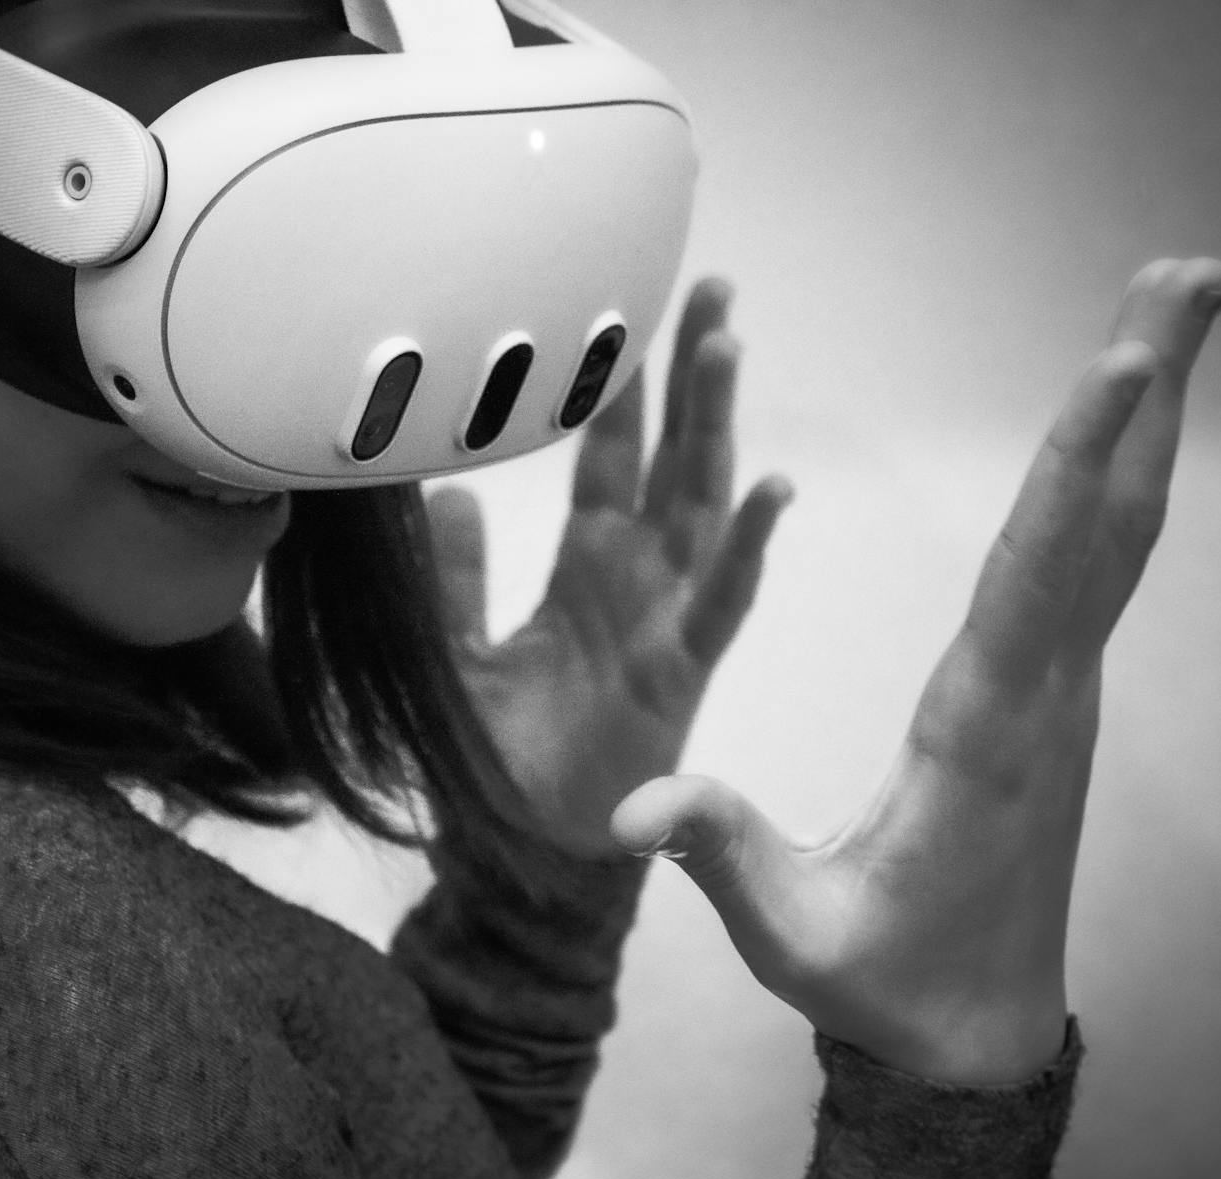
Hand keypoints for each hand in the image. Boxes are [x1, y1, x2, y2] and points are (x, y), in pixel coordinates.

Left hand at [428, 276, 794, 860]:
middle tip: (712, 286)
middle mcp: (637, 582)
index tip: (630, 311)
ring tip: (727, 344)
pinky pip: (721, 600)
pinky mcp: (681, 672)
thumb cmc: (499, 757)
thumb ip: (457, 580)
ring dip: (717, 427)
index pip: (609, 459)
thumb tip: (450, 493)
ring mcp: (666, 622)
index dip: (621, 390)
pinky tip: (770, 489)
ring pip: (703, 505)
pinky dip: (746, 546)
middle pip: (673, 458)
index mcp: (587, 570)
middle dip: (690, 375)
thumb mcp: (455, 653)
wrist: (520, 852)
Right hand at [609, 259, 1220, 1084]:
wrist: (976, 1038)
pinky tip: (1122, 434)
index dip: (1076, 464)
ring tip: (1178, 306)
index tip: (1121, 360)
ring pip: (1119, 529)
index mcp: (985, 728)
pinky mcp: (1052, 693)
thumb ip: (718, 853)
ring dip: (1148, 418)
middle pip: (1112, 517)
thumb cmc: (887, 980)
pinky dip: (1113, 475)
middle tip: (1195, 273)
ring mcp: (1060, 689)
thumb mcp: (791, 931)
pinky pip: (1096, 561)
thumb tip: (631, 812)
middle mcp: (1044, 689)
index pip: (1037, 574)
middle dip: (1151, 392)